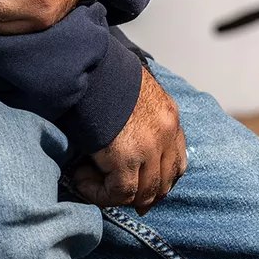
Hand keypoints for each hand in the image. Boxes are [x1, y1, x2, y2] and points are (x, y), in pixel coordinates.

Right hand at [68, 65, 186, 213]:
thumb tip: (122, 136)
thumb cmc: (100, 72)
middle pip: (163, 182)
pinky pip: (119, 193)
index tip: (141, 188)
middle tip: (116, 195)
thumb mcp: (130, 88)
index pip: (177, 161)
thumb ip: (136, 113)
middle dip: (142, 195)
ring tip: (89, 182)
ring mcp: (150, 147)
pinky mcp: (127, 158)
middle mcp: (166, 132)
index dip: (160, 180)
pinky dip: (100, 193)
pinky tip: (81, 179)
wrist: (86, 63)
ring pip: (142, 193)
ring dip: (116, 194)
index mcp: (168, 114)